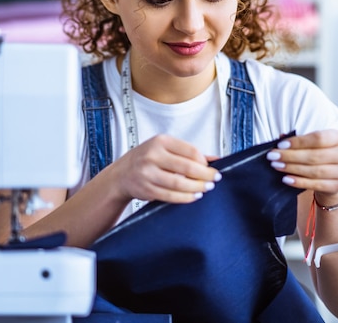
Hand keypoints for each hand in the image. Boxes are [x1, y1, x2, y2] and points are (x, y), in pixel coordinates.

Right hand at [103, 134, 220, 203]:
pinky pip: (170, 195)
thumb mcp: (165, 149)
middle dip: (204, 175)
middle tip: (214, 180)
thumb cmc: (147, 160)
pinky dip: (185, 197)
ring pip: (179, 183)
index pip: (190, 151)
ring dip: (196, 187)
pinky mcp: (146, 189)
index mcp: (160, 141)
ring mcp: (148, 173)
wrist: (121, 175)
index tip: (211, 168)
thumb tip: (217, 159)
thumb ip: (189, 154)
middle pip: (187, 167)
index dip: (204, 161)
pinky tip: (193, 196)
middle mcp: (153, 155)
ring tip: (206, 189)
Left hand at [267, 130, 337, 201]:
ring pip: (314, 171)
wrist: (334, 174)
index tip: (280, 145)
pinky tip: (286, 179)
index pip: (318, 138)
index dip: (298, 142)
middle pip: (314, 156)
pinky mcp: (337, 186)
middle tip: (272, 156)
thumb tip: (281, 137)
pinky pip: (316, 185)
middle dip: (290, 156)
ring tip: (276, 166)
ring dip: (292, 168)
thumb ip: (299, 140)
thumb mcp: (313, 143)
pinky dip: (299, 182)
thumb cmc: (320, 153)